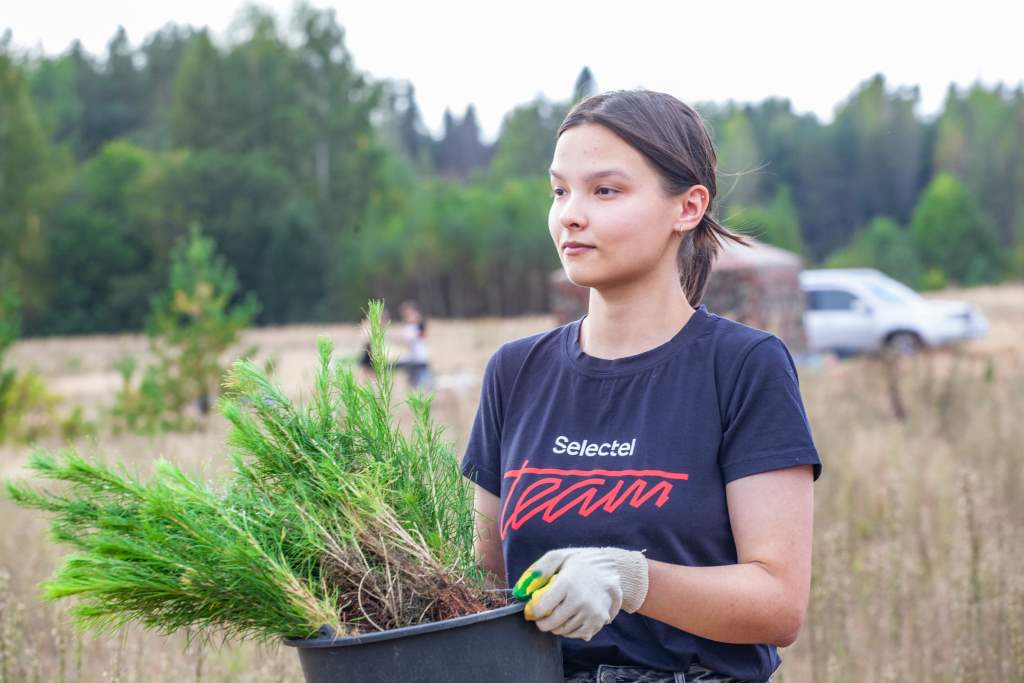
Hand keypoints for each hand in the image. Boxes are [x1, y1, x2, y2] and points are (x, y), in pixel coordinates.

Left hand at [514, 547, 648, 640]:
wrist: (611, 568)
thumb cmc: (579, 562)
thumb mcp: (557, 557)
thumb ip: (537, 571)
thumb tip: (519, 591)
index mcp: (567, 583)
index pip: (540, 608)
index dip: (532, 611)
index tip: (532, 609)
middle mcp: (580, 600)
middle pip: (551, 623)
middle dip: (542, 621)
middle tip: (543, 614)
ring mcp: (591, 612)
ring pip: (563, 630)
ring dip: (556, 626)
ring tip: (558, 612)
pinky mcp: (599, 621)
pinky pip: (577, 634)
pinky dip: (570, 630)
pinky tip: (570, 617)